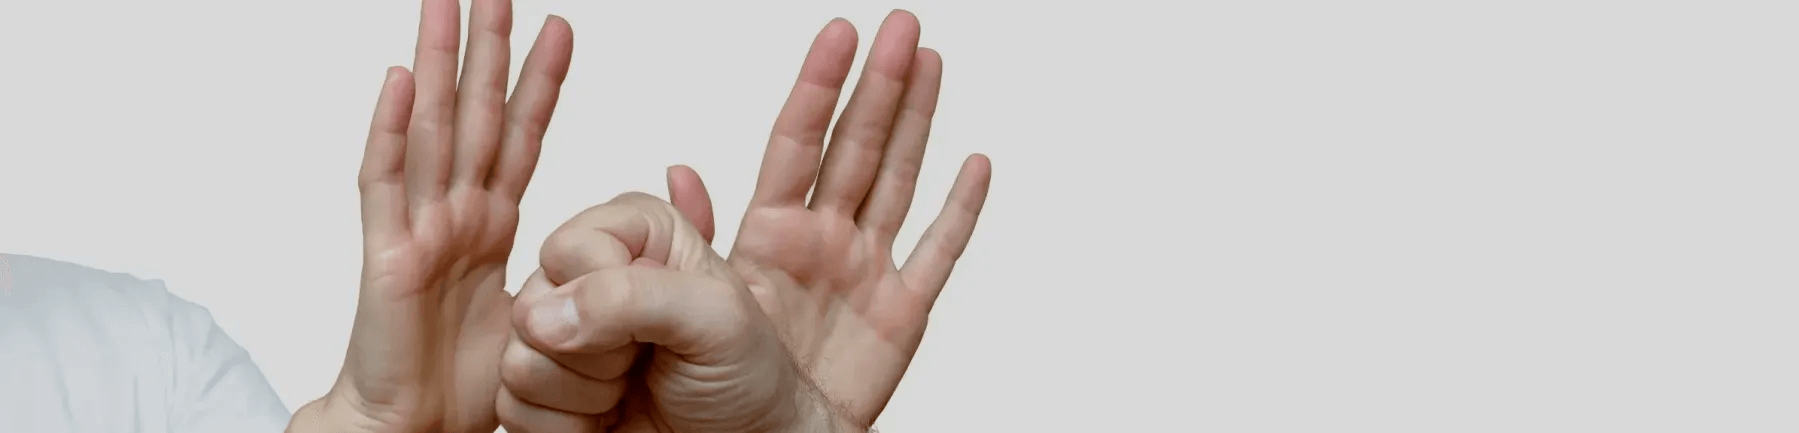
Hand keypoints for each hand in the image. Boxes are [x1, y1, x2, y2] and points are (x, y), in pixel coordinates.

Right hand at [289, 0, 573, 430]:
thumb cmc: (473, 390)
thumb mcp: (551, 318)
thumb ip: (579, 279)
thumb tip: (624, 260)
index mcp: (492, 227)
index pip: (521, 137)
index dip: (539, 84)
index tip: (560, 28)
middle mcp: (453, 216)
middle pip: (472, 114)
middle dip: (485, 49)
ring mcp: (416, 229)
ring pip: (429, 128)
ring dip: (437, 64)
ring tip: (444, 4)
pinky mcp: (387, 256)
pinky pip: (385, 183)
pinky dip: (389, 129)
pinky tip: (397, 79)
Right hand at [496, 193, 859, 431]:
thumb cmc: (747, 376)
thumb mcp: (718, 319)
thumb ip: (635, 295)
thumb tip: (546, 315)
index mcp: (637, 235)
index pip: (568, 245)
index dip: (603, 290)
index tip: (656, 319)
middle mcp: (591, 277)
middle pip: (530, 303)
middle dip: (594, 349)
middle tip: (645, 359)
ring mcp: (562, 335)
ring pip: (515, 359)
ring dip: (582, 391)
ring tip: (630, 387)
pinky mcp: (543, 390)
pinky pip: (511, 405)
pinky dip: (567, 425)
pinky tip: (607, 416)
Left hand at [687, 11, 995, 424]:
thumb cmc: (702, 397)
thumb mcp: (671, 306)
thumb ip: (683, 239)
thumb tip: (676, 168)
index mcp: (767, 235)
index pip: (797, 140)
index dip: (820, 85)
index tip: (840, 32)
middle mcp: (820, 244)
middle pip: (859, 145)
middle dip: (882, 83)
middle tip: (902, 25)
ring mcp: (864, 276)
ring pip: (899, 179)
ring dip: (918, 120)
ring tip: (931, 61)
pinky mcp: (901, 318)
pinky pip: (938, 254)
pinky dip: (960, 211)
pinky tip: (975, 164)